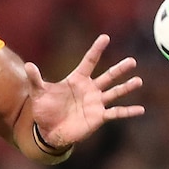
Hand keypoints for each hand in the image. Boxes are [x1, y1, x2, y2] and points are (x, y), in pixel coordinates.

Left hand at [28, 34, 143, 148]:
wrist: (49, 131)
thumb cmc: (45, 109)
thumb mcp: (39, 93)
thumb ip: (36, 79)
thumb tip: (28, 65)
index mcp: (76, 79)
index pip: (89, 61)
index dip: (96, 50)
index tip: (105, 38)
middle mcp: (90, 89)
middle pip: (108, 76)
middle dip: (119, 69)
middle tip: (132, 61)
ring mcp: (96, 103)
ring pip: (115, 92)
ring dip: (126, 87)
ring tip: (138, 81)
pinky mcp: (99, 117)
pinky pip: (116, 113)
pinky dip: (128, 111)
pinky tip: (141, 109)